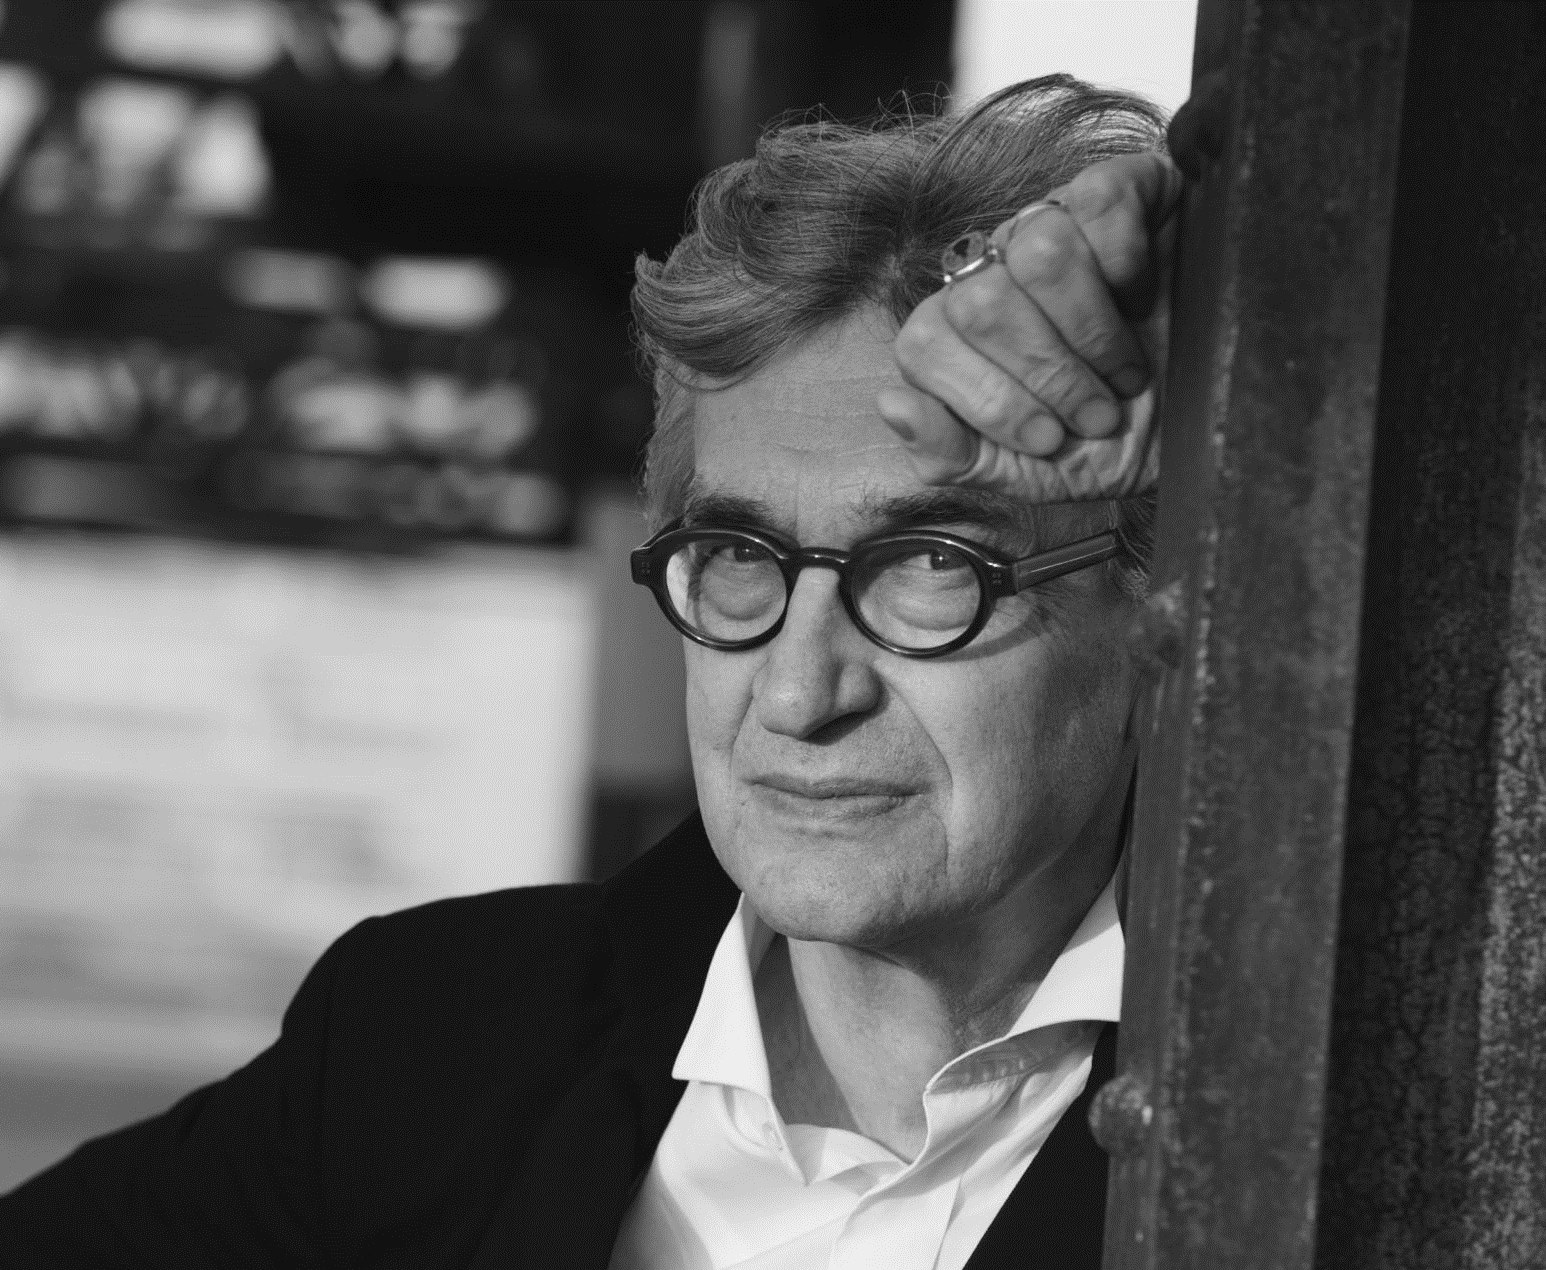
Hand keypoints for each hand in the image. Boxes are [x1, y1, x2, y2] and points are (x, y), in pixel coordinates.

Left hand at [878, 152, 1183, 501]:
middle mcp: (994, 269)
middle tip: (1096, 413)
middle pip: (979, 303)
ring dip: (1092, 332)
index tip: (1049, 440)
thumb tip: (891, 405)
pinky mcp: (1121, 189)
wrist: (1208, 421)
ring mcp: (1051, 223)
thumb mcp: (1026, 472)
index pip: (922, 344)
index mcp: (956, 334)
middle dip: (1047, 377)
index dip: (986, 399)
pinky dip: (1128, 262)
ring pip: (1036, 250)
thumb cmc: (1109, 442)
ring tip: (1126, 372)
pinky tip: (1144, 298)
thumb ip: (951, 453)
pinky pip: (1099, 200)